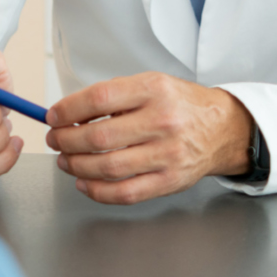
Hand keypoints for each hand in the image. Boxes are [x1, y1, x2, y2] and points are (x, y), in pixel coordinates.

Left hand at [45, 71, 253, 204]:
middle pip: (99, 136)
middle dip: (66, 140)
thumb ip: (114, 96)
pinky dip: (97, 191)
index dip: (68, 110)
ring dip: (77, 165)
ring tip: (65, 159)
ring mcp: (168, 155)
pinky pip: (125, 192)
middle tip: (55, 140)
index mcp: (154, 90)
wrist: (223, 129)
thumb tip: (69, 113)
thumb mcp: (151, 84)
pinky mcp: (170, 181)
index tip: (53, 116)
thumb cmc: (181, 105)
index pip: (99, 99)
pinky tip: (84, 182)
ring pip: (108, 167)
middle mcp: (162, 122)